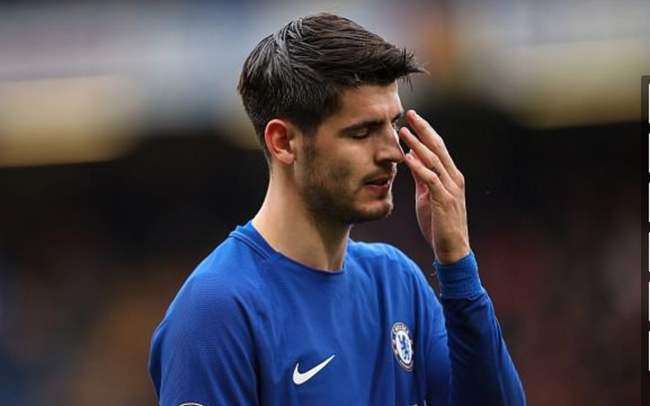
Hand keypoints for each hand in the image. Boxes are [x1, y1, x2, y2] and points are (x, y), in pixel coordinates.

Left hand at [399, 110, 469, 263]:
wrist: (452, 249)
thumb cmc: (439, 223)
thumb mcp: (426, 195)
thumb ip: (421, 176)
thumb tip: (411, 155)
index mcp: (450, 175)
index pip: (438, 147)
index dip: (426, 130)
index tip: (412, 117)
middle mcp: (454, 178)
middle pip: (438, 148)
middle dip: (424, 129)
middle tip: (410, 114)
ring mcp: (451, 189)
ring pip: (435, 161)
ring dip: (418, 145)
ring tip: (404, 132)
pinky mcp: (445, 201)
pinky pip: (431, 180)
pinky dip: (419, 167)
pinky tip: (408, 157)